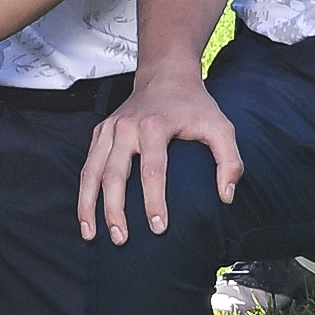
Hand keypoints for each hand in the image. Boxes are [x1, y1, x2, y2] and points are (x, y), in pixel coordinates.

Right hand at [79, 67, 237, 246]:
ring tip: (92, 235)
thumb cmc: (195, 105)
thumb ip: (230, 161)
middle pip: (114, 175)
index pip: (153, 170)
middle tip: (122, 239)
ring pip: (91, 172)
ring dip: (89, 206)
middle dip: (115, 210)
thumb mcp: (221, 126)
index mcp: (155, 125)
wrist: (166, 74)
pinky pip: (87, 166)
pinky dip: (84, 193)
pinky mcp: (100, 133)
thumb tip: (226, 196)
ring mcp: (110, 129)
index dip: (154, 201)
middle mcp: (126, 127)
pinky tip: (87, 216)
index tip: (159, 228)